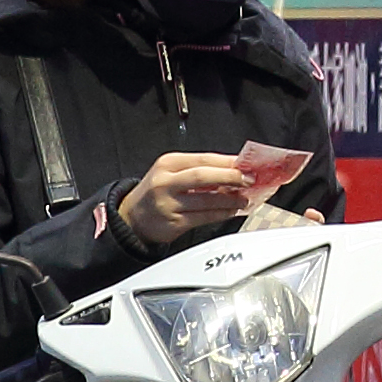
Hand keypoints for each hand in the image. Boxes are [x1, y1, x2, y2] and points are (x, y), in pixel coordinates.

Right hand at [119, 150, 267, 248]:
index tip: (247, 165)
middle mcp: (166, 181)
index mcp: (169, 163)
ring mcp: (169, 203)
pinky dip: (221, 214)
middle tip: (249, 180)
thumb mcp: (172, 172)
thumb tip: (234, 168)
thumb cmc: (158, 192)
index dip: (228, 162)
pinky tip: (231, 211)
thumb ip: (199, 168)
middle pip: (204, 176)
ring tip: (244, 199)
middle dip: (231, 177)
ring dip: (230, 200)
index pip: (204, 159)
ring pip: (206, 200)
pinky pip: (204, 217)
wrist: (132, 217)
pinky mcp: (174, 222)